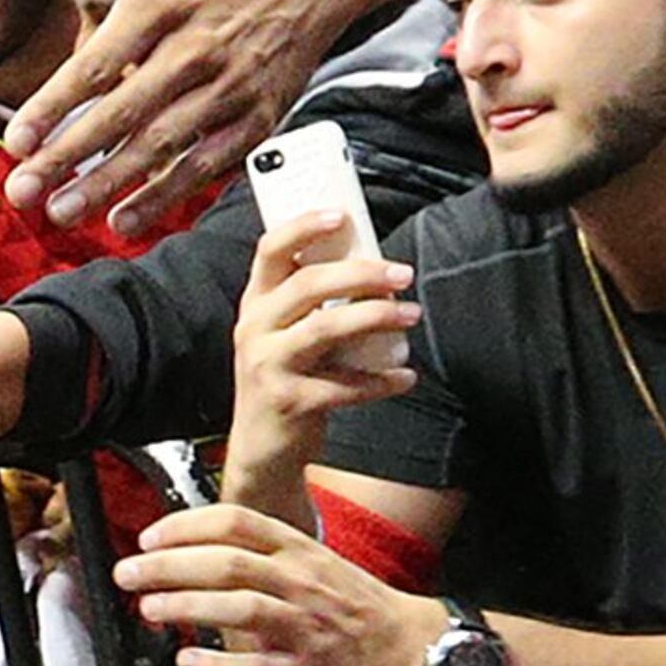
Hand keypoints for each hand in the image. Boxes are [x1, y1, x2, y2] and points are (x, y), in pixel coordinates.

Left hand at [2, 0, 354, 235]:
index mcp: (162, 3)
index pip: (96, 65)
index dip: (53, 107)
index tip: (15, 142)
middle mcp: (194, 48)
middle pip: (122, 113)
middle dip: (68, 157)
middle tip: (22, 192)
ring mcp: (229, 86)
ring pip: (161, 145)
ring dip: (110, 184)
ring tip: (62, 213)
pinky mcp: (258, 116)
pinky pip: (206, 165)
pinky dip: (167, 195)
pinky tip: (125, 220)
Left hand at [114, 504, 440, 665]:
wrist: (408, 646)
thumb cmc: (352, 601)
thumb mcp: (313, 557)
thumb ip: (262, 549)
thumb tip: (195, 544)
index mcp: (298, 549)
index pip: (235, 522)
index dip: (185, 526)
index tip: (149, 537)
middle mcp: (299, 581)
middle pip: (226, 563)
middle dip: (168, 567)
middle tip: (129, 573)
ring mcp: (302, 626)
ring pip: (238, 608)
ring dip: (185, 607)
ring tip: (149, 608)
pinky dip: (215, 665)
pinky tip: (187, 660)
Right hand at [222, 209, 418, 510]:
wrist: (261, 449)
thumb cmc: (284, 380)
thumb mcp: (283, 335)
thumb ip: (312, 306)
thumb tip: (373, 268)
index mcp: (255, 304)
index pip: (269, 250)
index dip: (303, 227)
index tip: (341, 215)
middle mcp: (253, 329)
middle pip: (306, 286)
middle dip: (360, 274)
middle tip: (402, 274)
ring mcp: (267, 366)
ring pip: (325, 330)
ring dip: (375, 318)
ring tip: (411, 315)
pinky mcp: (289, 402)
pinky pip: (344, 386)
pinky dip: (381, 381)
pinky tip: (404, 377)